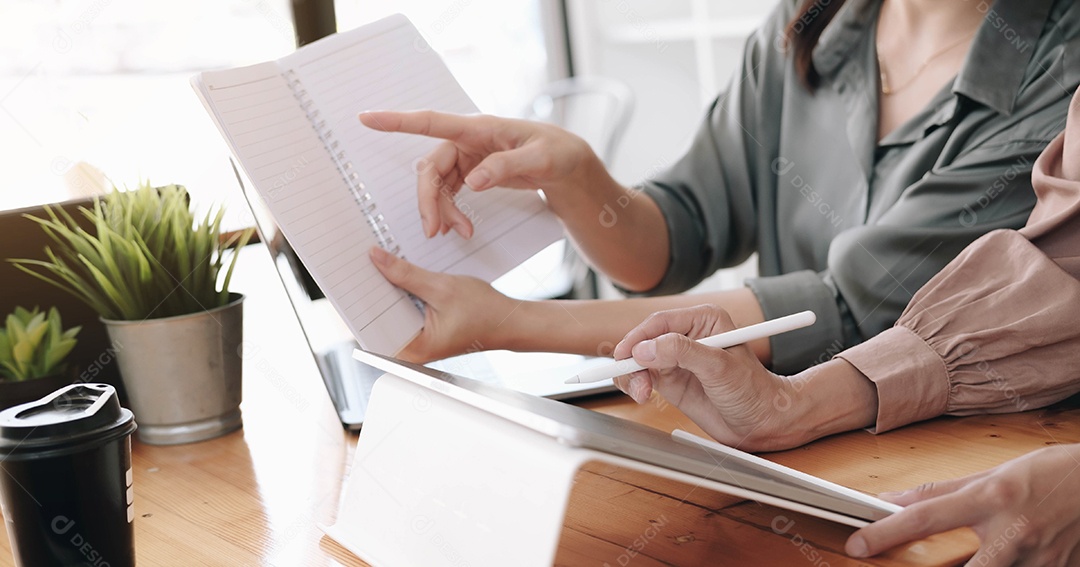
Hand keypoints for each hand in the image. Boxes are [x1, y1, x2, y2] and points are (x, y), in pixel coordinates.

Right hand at [359, 110, 598, 238]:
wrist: (568, 164)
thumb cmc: (558, 153)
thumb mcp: (540, 160)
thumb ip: (505, 168)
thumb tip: (472, 182)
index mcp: (480, 128)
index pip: (431, 121)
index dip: (397, 121)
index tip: (367, 117)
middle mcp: (468, 139)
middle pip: (431, 168)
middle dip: (429, 200)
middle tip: (435, 231)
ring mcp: (468, 156)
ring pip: (438, 184)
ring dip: (442, 210)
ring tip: (460, 233)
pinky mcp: (472, 171)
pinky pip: (449, 192)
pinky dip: (450, 211)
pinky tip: (460, 227)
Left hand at [369, 247, 515, 361]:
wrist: (510, 320)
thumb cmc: (486, 314)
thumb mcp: (441, 288)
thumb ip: (406, 275)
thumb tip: (378, 260)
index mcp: (413, 350)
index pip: (373, 326)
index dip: (361, 300)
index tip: (351, 276)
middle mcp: (412, 349)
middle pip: (380, 317)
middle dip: (374, 290)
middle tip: (364, 263)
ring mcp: (418, 340)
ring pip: (392, 311)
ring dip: (388, 289)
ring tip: (379, 265)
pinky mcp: (424, 329)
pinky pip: (405, 308)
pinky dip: (402, 291)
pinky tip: (399, 275)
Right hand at [610, 304, 803, 451]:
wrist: (761, 422)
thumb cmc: (753, 389)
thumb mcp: (719, 366)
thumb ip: (682, 352)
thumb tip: (646, 348)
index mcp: (703, 320)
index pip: (660, 322)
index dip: (639, 337)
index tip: (627, 354)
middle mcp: (687, 336)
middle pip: (644, 340)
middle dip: (633, 360)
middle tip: (633, 379)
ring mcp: (676, 359)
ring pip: (638, 360)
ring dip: (632, 375)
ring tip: (642, 392)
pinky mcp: (670, 379)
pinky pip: (641, 376)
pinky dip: (634, 384)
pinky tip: (642, 395)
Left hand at [847, 444, 1079, 565]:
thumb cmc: (1052, 474)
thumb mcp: (994, 473)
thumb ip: (943, 490)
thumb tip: (895, 498)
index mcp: (992, 497)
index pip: (926, 516)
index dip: (887, 532)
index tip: (858, 544)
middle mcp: (1014, 530)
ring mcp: (1039, 558)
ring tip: (985, 549)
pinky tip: (1007, 556)